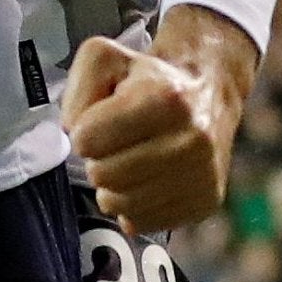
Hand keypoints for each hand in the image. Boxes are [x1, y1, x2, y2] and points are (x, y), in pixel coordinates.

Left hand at [63, 5, 259, 235]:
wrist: (207, 89)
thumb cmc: (148, 76)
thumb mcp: (103, 58)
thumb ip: (77, 92)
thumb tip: (74, 135)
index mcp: (164, 97)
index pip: (87, 140)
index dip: (83, 132)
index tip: (97, 123)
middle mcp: (191, 138)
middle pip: (103, 175)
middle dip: (97, 160)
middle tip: (112, 145)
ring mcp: (203, 174)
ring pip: (122, 205)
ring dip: (112, 187)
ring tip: (126, 162)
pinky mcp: (207, 202)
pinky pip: (145, 223)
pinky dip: (134, 206)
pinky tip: (143, 182)